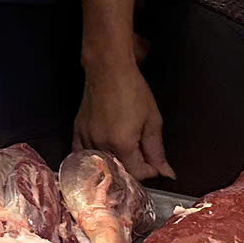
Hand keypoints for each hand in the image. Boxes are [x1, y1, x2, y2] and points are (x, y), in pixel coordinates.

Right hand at [76, 60, 173, 179]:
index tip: (155, 163)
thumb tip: (166, 173)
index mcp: (122, 143)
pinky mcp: (77, 131)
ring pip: (101, 165)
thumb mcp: (152, 120)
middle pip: (119, 171)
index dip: (150, 171)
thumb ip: (157, 150)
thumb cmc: (133, 90)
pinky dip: (93, 160)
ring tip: (125, 155)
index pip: (137, 173)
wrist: (108, 69)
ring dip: (115, 165)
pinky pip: (81, 155)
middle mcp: (101, 145)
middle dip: (134, 169)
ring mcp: (86, 138)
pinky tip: (102, 156)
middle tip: (142, 157)